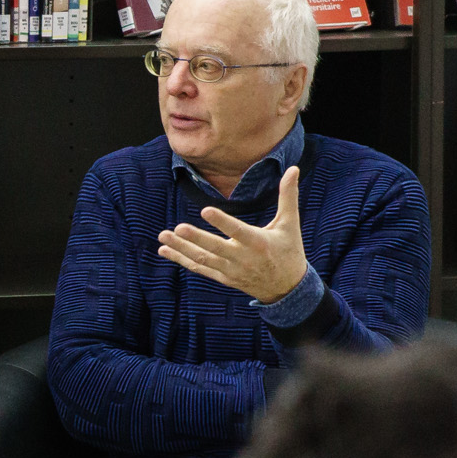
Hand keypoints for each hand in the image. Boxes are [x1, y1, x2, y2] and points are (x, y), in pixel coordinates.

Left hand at [157, 165, 308, 303]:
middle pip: (215, 248)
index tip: (205, 209)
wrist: (286, 288)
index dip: (222, 222)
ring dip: (181, 249)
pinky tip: (165, 251)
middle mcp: (242, 258)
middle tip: (177, 228)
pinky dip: (182, 260)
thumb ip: (288, 196)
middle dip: (195, 239)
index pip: (238, 231)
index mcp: (258, 242)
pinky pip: (200, 269)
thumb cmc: (288, 250)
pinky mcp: (223, 278)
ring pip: (203, 259)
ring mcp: (231, 270)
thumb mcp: (289, 224)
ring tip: (163, 237)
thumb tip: (293, 168)